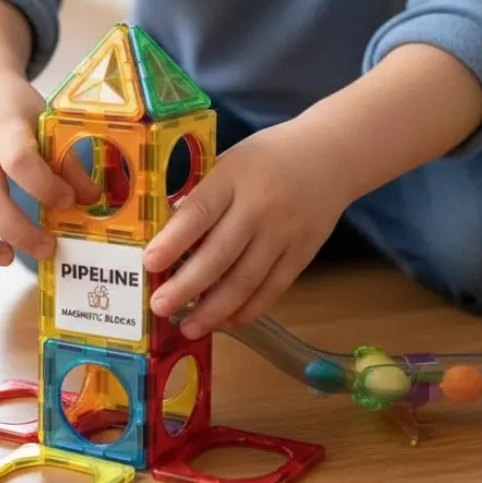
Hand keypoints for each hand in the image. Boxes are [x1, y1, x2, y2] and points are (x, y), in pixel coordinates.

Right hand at [0, 70, 99, 264]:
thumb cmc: (14, 109)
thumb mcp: (45, 120)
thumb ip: (67, 159)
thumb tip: (90, 198)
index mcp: (4, 129)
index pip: (19, 159)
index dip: (46, 186)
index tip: (68, 201)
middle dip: (20, 231)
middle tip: (48, 247)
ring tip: (7, 257)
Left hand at [144, 120, 349, 337]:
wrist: (332, 155)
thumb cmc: (270, 157)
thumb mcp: (232, 162)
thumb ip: (205, 195)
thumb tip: (169, 236)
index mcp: (234, 176)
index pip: (199, 212)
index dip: (172, 241)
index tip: (149, 264)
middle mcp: (260, 207)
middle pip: (219, 254)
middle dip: (186, 286)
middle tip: (159, 307)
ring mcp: (284, 233)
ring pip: (246, 280)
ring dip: (214, 309)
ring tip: (189, 327)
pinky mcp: (303, 254)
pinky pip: (273, 289)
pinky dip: (248, 310)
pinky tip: (226, 322)